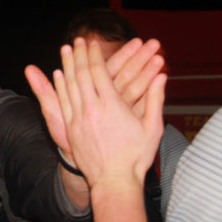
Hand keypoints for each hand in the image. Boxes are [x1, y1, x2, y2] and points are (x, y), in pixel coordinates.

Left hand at [54, 38, 164, 187]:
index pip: (99, 72)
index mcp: (113, 106)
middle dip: (79, 55)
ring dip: (67, 65)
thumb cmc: (136, 156)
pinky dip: (60, 86)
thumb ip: (155, 99)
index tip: (92, 43)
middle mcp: (92, 109)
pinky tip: (59, 75)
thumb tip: (162, 75)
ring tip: (65, 50)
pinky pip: (63, 103)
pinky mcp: (71, 129)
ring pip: (70, 86)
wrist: (114, 181)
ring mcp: (79, 119)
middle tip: (77, 40)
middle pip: (82, 75)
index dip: (94, 55)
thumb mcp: (152, 127)